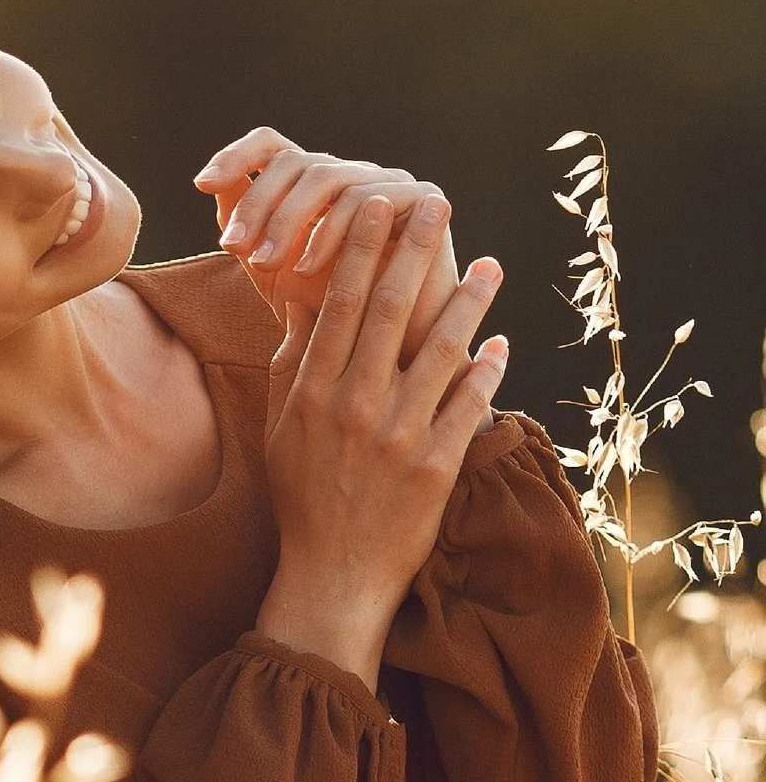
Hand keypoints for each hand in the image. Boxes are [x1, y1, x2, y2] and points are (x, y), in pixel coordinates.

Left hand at [195, 129, 457, 365]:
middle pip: (296, 161)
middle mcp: (352, 176)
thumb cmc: (331, 317)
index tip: (202, 185)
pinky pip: (367, 200)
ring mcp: (389, 184)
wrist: (390, 358)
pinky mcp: (423, 201)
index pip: (272, 146)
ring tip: (264, 266)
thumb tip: (214, 187)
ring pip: (327, 176)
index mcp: (314, 186)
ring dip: (287, 221)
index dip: (235, 155)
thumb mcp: (275, 273)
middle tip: (233, 246)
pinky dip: (330, 234)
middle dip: (257, 203)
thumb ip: (248, 232)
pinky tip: (307, 269)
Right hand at [254, 193, 508, 691]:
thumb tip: (302, 306)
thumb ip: (293, 367)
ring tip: (489, 265)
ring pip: (439, 352)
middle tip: (436, 205)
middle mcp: (354, 407)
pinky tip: (500, 343)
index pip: (338, 305)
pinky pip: (468, 406)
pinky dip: (487, 372)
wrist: (332, 576)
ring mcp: (398, 437)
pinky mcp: (435, 468)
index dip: (359, 250)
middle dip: (414, 252)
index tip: (377, 206)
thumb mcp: (281, 430)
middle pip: (389, 312)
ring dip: (467, 303)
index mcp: (313, 394)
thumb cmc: (304, 500)